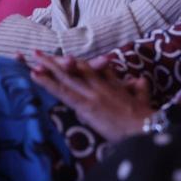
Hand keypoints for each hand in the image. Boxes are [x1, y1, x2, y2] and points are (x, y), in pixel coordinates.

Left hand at [30, 52, 153, 141]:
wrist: (147, 127)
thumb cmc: (146, 118)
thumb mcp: (143, 99)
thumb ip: (139, 88)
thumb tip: (139, 79)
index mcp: (112, 84)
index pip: (92, 69)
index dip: (76, 64)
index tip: (65, 58)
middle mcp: (100, 84)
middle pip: (75, 68)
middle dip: (57, 61)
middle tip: (39, 53)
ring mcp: (92, 93)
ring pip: (66, 76)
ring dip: (48, 65)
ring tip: (33, 57)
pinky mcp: (86, 105)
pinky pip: (63, 92)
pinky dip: (48, 82)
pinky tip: (35, 75)